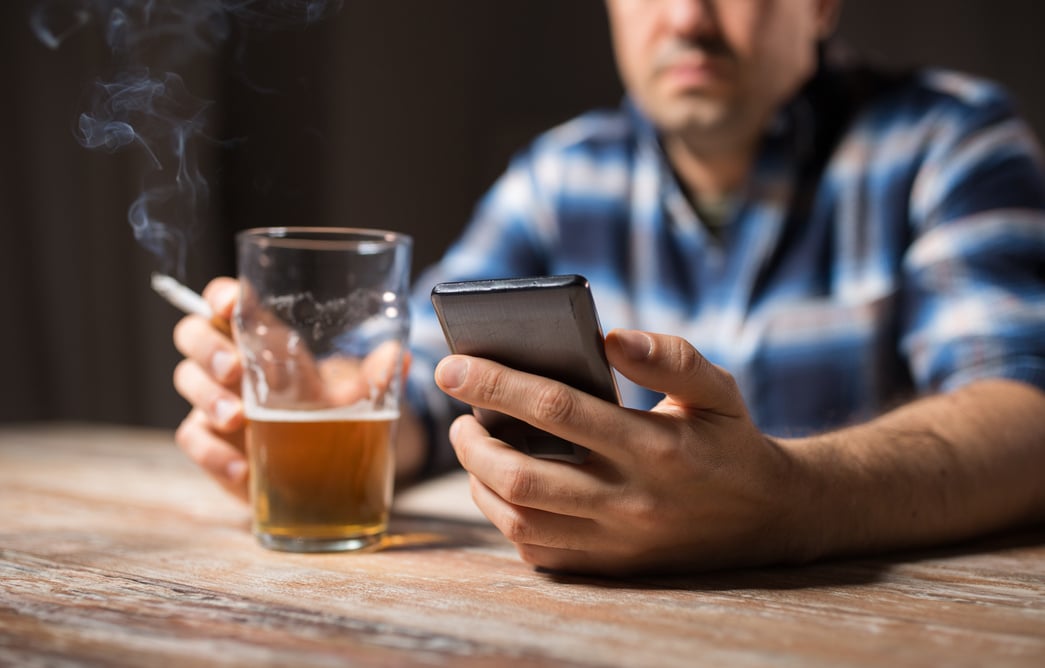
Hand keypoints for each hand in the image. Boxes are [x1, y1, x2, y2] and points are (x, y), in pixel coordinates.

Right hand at [173, 278, 418, 499]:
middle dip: (208, 348)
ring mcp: (215, 400)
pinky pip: (193, 438)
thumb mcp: (357, 394)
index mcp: (259, 336)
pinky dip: (212, 452)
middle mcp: (230, 362)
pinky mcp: (211, 442)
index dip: (221, 296)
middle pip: (192, 334)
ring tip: (238, 418)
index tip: (235, 302)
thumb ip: (376, 375)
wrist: (323, 466)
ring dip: (207, 397)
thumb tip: (399, 356)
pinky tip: (242, 466)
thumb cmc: (331, 412)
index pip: (224, 301)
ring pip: (187, 381)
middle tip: (236, 369)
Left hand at [434, 329, 800, 575]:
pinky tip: (503, 489)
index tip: (451, 366)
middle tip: (458, 418)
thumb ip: (669, 356)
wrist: (768, 518)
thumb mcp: (717, 388)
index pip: (557, 409)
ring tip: (474, 449)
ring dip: (480, 483)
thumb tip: (609, 338)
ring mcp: (617, 541)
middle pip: (523, 476)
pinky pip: (538, 552)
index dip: (496, 385)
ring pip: (521, 521)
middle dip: (472, 444)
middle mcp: (631, 500)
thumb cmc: (731, 440)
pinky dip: (506, 520)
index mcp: (656, 446)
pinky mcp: (610, 567)